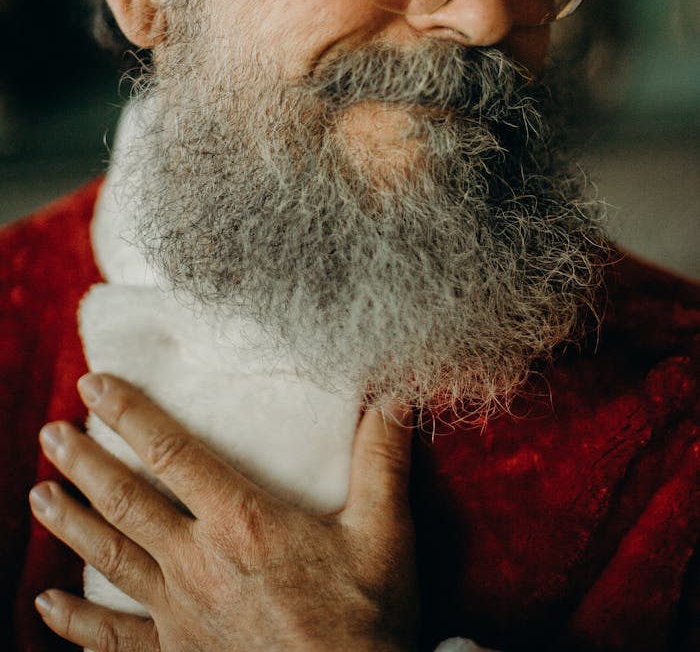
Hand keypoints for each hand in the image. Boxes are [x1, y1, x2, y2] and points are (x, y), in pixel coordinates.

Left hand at [29, 374, 417, 650]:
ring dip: (70, 524)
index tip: (93, 384)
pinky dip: (76, 622)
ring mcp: (180, 614)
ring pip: (110, 558)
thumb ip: (382, 460)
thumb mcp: (385, 534)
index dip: (130, 414)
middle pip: (127, 501)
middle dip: (84, 461)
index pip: (172, 453)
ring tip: (38, 493)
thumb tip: (395, 395)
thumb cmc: (366, 622)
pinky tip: (47, 604)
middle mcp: (198, 562)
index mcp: (241, 522)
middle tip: (52, 432)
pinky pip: (114, 639)